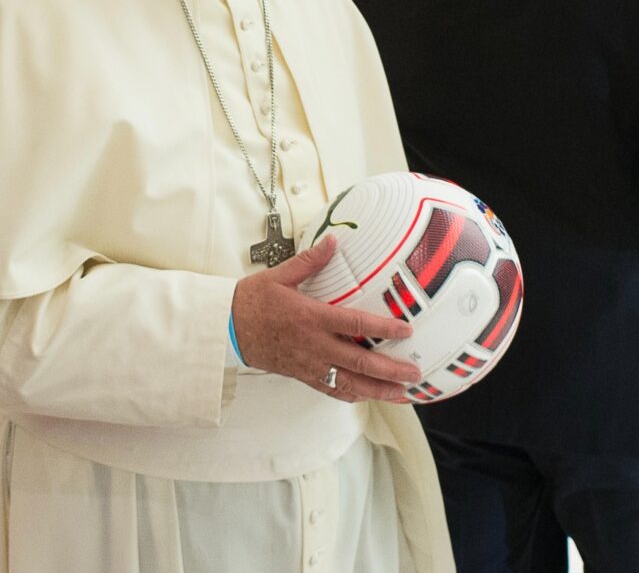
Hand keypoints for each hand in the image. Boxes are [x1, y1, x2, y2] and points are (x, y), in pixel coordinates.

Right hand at [230, 236, 421, 401]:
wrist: (225, 329)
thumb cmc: (251, 302)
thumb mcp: (280, 275)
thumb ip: (310, 260)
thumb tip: (332, 242)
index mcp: (311, 318)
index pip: (355, 326)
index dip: (383, 329)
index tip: (406, 331)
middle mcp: (314, 346)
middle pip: (359, 363)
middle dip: (389, 370)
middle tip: (413, 372)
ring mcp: (309, 365)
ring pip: (349, 383)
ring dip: (378, 390)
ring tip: (401, 394)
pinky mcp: (302, 375)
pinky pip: (331, 390)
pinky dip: (353, 395)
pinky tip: (368, 397)